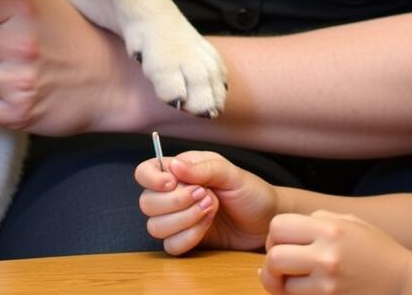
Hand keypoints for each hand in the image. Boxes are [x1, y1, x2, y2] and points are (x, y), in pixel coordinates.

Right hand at [135, 150, 276, 254]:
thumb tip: (174, 166)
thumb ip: (203, 168)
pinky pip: (171, 245)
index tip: (171, 183)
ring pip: (155, 226)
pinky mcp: (186, 240)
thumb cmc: (250, 191)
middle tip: (206, 195)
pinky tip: (208, 226)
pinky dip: (188, 237)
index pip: (144, 172)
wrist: (266, 221)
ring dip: (184, 220)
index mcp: (179, 171)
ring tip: (211, 209)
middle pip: (147, 202)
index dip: (151, 179)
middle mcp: (173, 194)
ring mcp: (178, 219)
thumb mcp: (231, 173)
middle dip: (176, 202)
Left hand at [260, 210, 411, 294]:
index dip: (275, 235)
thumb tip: (283, 230)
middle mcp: (327, 257)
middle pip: (274, 258)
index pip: (277, 227)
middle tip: (284, 263)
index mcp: (330, 230)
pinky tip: (305, 290)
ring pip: (284, 287)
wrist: (405, 283)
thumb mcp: (348, 222)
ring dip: (285, 284)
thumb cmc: (376, 249)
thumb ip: (316, 219)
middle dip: (273, 261)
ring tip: (296, 279)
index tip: (284, 241)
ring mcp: (329, 287)